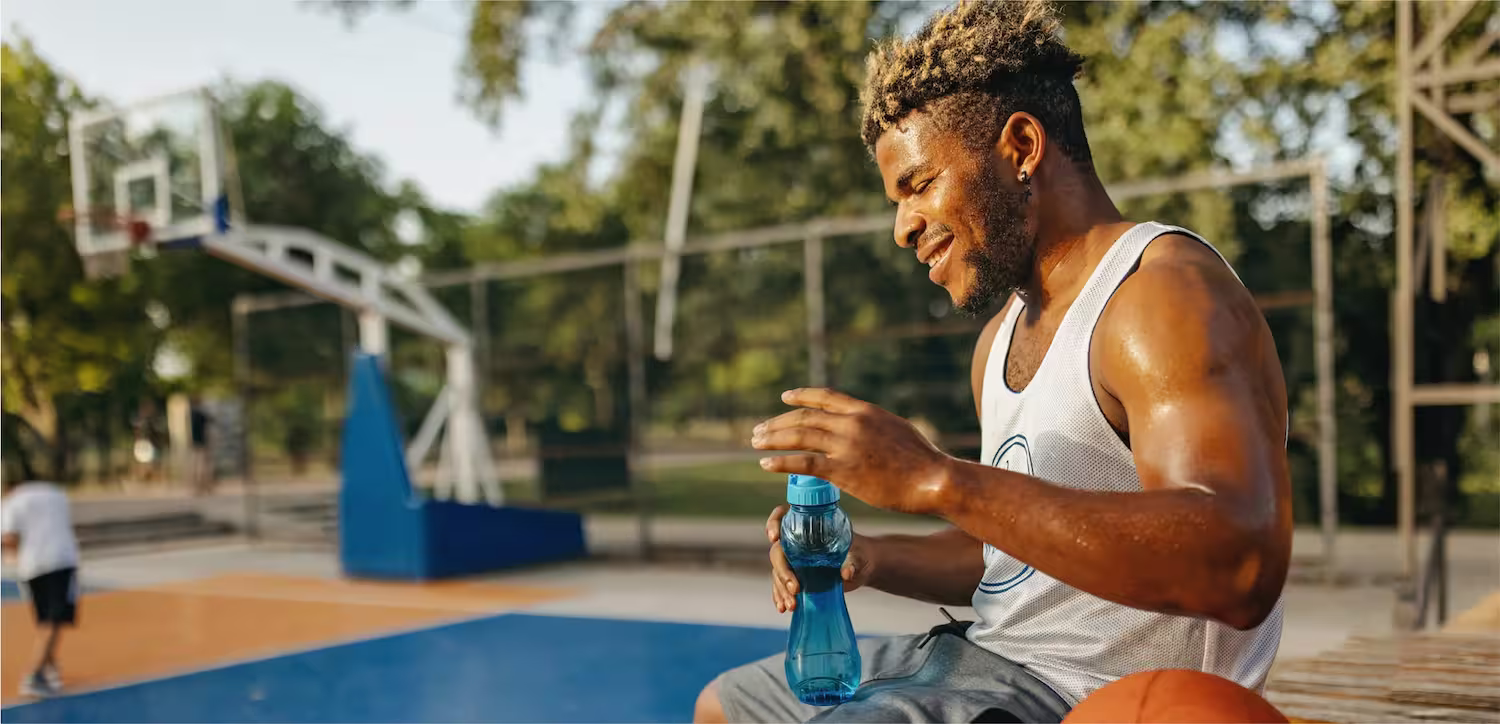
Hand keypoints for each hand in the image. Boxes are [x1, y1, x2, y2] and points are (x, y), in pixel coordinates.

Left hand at [752, 388, 952, 514]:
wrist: (933, 480)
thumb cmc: (921, 460)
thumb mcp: (897, 429)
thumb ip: (873, 426)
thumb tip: (861, 428)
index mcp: (865, 411)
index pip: (825, 397)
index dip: (801, 396)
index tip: (784, 397)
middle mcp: (852, 423)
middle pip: (804, 417)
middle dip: (777, 423)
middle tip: (758, 430)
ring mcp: (846, 446)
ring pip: (799, 436)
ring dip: (773, 438)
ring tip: (755, 443)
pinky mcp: (844, 471)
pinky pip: (803, 463)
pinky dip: (781, 462)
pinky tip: (766, 463)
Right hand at [766, 504, 874, 612]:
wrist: (861, 568)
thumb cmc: (860, 554)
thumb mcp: (858, 556)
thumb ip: (852, 563)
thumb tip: (846, 572)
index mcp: (808, 528)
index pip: (782, 517)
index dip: (773, 524)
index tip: (775, 538)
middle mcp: (796, 543)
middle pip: (777, 552)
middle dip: (782, 571)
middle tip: (795, 588)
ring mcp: (794, 561)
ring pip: (777, 572)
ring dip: (781, 590)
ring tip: (792, 605)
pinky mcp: (796, 578)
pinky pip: (781, 586)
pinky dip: (780, 597)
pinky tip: (783, 607)